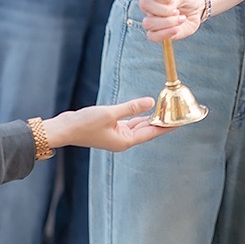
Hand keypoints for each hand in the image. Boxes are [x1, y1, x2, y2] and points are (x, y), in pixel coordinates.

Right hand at [50, 96, 173, 151]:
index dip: (166, 126)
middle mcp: (123, 140)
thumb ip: (131, 107)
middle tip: (176, 113)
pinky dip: (138, 116)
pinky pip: (130, 122)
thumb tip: (150, 102)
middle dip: (161, 122)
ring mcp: (117, 135)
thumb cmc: (84, 123)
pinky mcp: (111, 128)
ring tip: (166, 110)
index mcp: (124, 141)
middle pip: (147, 130)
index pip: (151, 133)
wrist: (64, 128)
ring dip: (150, 118)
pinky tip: (147, 110)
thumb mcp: (110, 113)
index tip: (180, 122)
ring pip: (139, 126)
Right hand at [137, 0, 203, 42]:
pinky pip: (152, 36)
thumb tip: (168, 9)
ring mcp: (152, 19)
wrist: (195, 9)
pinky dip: (166, 33)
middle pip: (144, 4)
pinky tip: (177, 29)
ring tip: (180, 18)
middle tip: (177, 10)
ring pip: (148, 23)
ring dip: (167, 22)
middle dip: (164, 9)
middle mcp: (149, 4)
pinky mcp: (157, 32)